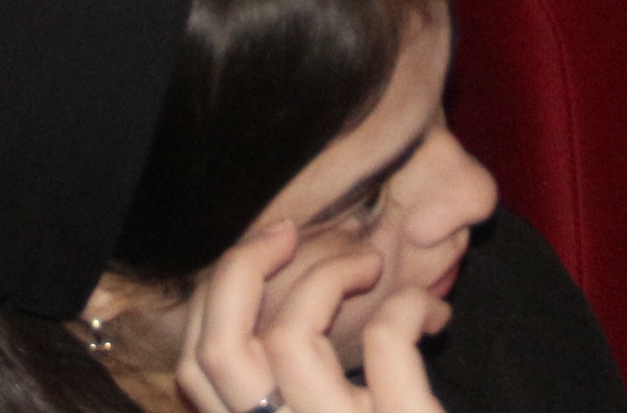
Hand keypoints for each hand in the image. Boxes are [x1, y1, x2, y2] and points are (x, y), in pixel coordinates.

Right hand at [172, 220, 449, 412]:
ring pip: (289, 334)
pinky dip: (406, 307)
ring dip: (329, 274)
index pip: (196, 372)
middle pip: (217, 349)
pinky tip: (431, 317)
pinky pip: (386, 342)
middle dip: (243, 267)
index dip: (215, 300)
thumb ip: (298, 395)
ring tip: (371, 265)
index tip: (262, 254)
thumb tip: (279, 319)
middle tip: (291, 232)